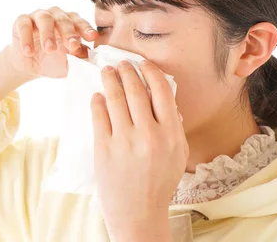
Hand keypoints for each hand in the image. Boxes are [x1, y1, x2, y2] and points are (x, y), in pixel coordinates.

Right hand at [7, 6, 97, 77]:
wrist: (30, 66)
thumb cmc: (53, 61)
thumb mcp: (68, 63)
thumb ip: (79, 59)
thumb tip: (92, 59)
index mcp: (71, 22)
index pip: (80, 23)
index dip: (86, 30)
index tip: (92, 38)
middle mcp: (56, 15)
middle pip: (64, 19)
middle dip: (69, 33)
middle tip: (72, 46)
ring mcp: (38, 16)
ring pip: (45, 19)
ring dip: (48, 34)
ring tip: (49, 49)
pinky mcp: (21, 21)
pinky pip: (24, 26)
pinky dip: (26, 39)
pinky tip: (29, 52)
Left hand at [90, 59, 188, 240]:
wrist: (138, 213)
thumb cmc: (159, 182)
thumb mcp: (178, 154)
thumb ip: (174, 126)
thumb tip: (164, 98)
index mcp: (171, 134)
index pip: (161, 91)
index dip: (151, 72)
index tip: (143, 64)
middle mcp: (149, 134)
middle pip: (135, 91)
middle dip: (127, 72)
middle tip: (121, 64)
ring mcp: (125, 141)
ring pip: (115, 99)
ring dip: (110, 80)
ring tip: (107, 72)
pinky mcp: (104, 148)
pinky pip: (99, 116)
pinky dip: (98, 102)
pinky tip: (98, 96)